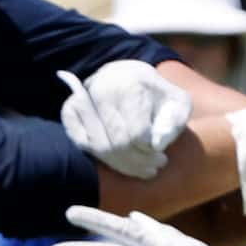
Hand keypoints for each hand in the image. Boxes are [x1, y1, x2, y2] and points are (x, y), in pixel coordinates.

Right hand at [57, 60, 192, 178]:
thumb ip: (174, 121)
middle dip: (136, 162)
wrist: (127, 76)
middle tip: (154, 168)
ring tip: (142, 168)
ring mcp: (82, 99)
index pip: (135, 134)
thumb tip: (157, 144)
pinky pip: (82, 144)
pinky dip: (100, 157)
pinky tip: (118, 160)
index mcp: (129, 85)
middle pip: (116, 144)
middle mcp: (101, 90)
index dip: (149, 151)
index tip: (160, 153)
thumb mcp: (176, 102)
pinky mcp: (69, 110)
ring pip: (98, 148)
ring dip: (121, 165)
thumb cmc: (155, 95)